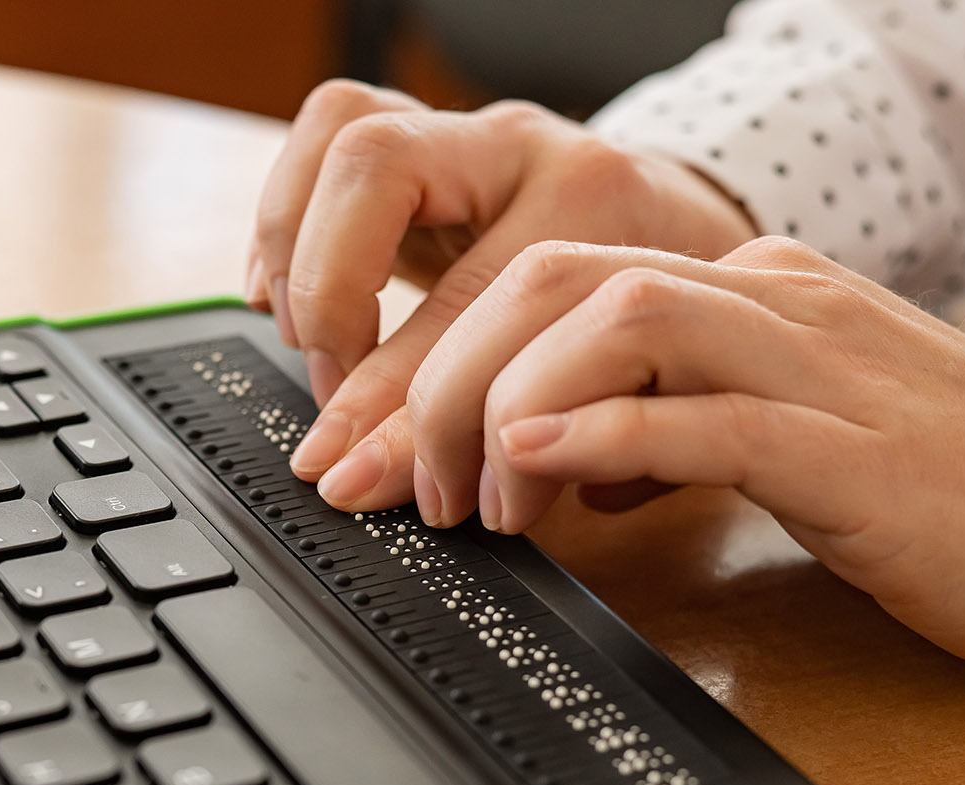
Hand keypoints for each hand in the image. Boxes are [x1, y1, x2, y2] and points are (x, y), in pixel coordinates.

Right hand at [246, 79, 757, 491]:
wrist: (684, 237)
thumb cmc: (660, 315)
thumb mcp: (612, 382)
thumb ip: (512, 425)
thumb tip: (369, 478)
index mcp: (590, 203)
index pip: (469, 294)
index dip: (393, 392)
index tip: (354, 466)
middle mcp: (520, 150)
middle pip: (381, 166)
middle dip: (329, 291)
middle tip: (330, 387)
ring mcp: (465, 138)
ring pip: (345, 126)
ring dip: (292, 243)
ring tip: (300, 337)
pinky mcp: (420, 149)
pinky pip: (323, 136)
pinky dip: (283, 220)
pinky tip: (280, 293)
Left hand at [326, 236, 964, 687]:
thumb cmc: (936, 494)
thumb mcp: (776, 440)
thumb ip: (667, 429)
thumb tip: (556, 460)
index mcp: (750, 294)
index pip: (559, 279)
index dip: (451, 357)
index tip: (399, 449)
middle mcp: (773, 303)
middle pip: (562, 281)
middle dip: (449, 375)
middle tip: (406, 483)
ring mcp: (818, 364)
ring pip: (622, 320)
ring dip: (509, 404)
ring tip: (470, 498)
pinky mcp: (854, 449)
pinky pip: (712, 417)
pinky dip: (608, 434)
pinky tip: (538, 465)